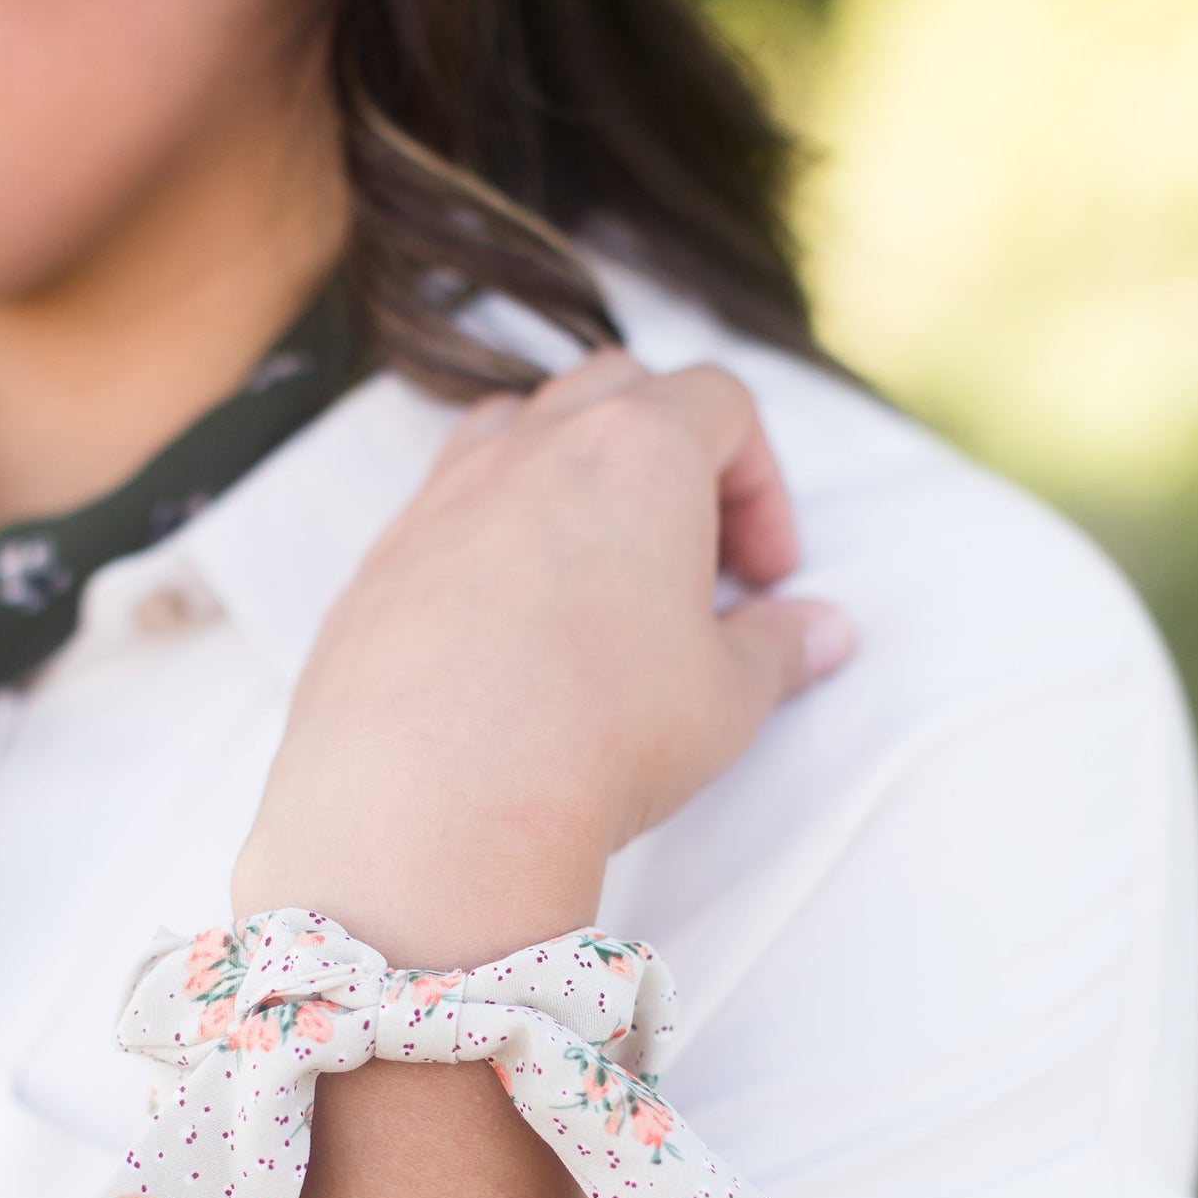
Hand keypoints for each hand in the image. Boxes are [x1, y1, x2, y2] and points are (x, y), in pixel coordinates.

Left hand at [234, 349, 853, 960]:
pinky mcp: (377, 564)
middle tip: (690, 570)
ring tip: (595, 584)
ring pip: (516, 434)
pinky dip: (490, 549)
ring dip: (570, 484)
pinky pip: (444, 518)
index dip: (762, 486)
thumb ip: (779, 650)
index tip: (766, 578)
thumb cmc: (598, 736)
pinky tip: (508, 644)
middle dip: (671, 461)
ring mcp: (440, 498)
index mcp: (636, 448)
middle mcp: (529, 448)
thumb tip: (820, 634)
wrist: (434, 805)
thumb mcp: (725, 700)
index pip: (720, 404)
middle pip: (616, 393)